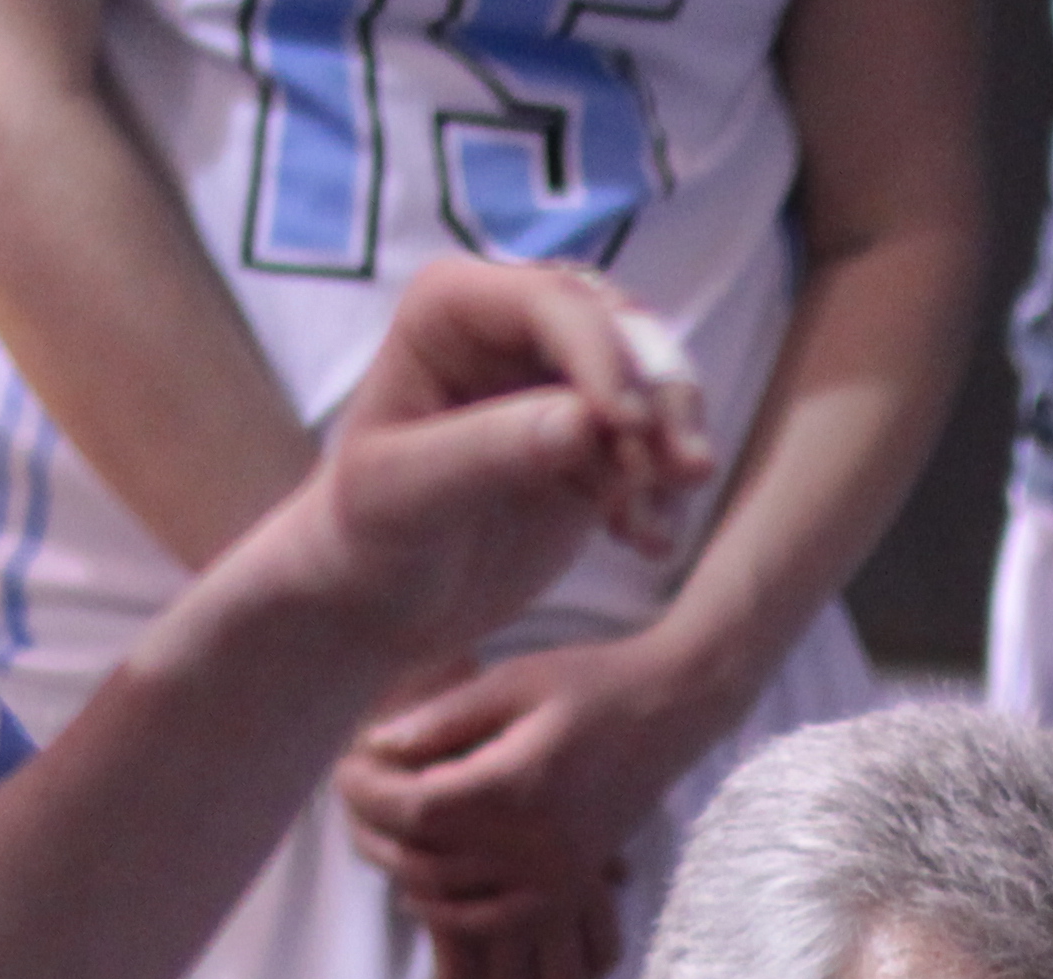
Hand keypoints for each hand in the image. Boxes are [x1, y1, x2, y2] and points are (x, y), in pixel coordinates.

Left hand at [245, 258, 720, 675]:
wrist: (385, 599)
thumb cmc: (369, 536)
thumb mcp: (407, 495)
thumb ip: (486, 452)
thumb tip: (582, 422)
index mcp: (452, 307)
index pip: (551, 304)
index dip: (601, 356)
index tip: (629, 427)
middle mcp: (516, 327)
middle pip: (622, 331)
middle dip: (660, 399)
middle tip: (683, 473)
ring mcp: (563, 380)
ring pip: (654, 386)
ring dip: (671, 452)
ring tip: (653, 533)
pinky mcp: (597, 439)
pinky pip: (657, 446)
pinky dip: (664, 491)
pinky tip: (645, 542)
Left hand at [339, 631, 736, 978]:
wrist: (669, 712)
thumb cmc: (590, 684)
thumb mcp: (512, 681)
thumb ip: (443, 717)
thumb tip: (375, 746)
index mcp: (517, 786)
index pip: (414, 810)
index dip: (366, 794)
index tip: (345, 766)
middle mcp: (537, 843)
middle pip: (422, 855)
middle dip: (372, 828)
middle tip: (354, 794)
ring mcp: (555, 875)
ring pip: (448, 893)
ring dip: (400, 866)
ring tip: (378, 829)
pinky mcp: (568, 888)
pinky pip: (492, 921)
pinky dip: (447, 911)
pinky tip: (420, 887)